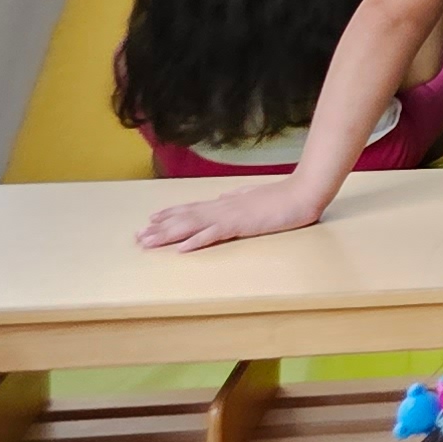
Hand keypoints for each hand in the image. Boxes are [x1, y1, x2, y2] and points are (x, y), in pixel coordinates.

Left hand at [137, 176, 327, 251]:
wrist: (305, 192)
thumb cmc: (285, 196)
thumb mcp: (255, 196)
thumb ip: (238, 198)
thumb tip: (224, 198)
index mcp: (227, 203)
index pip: (192, 208)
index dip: (170, 214)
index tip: (150, 219)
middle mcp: (223, 207)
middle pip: (184, 218)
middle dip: (159, 228)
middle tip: (137, 236)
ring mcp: (230, 215)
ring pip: (192, 225)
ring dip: (168, 234)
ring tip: (148, 242)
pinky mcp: (241, 225)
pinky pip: (214, 234)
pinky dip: (196, 241)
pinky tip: (181, 249)